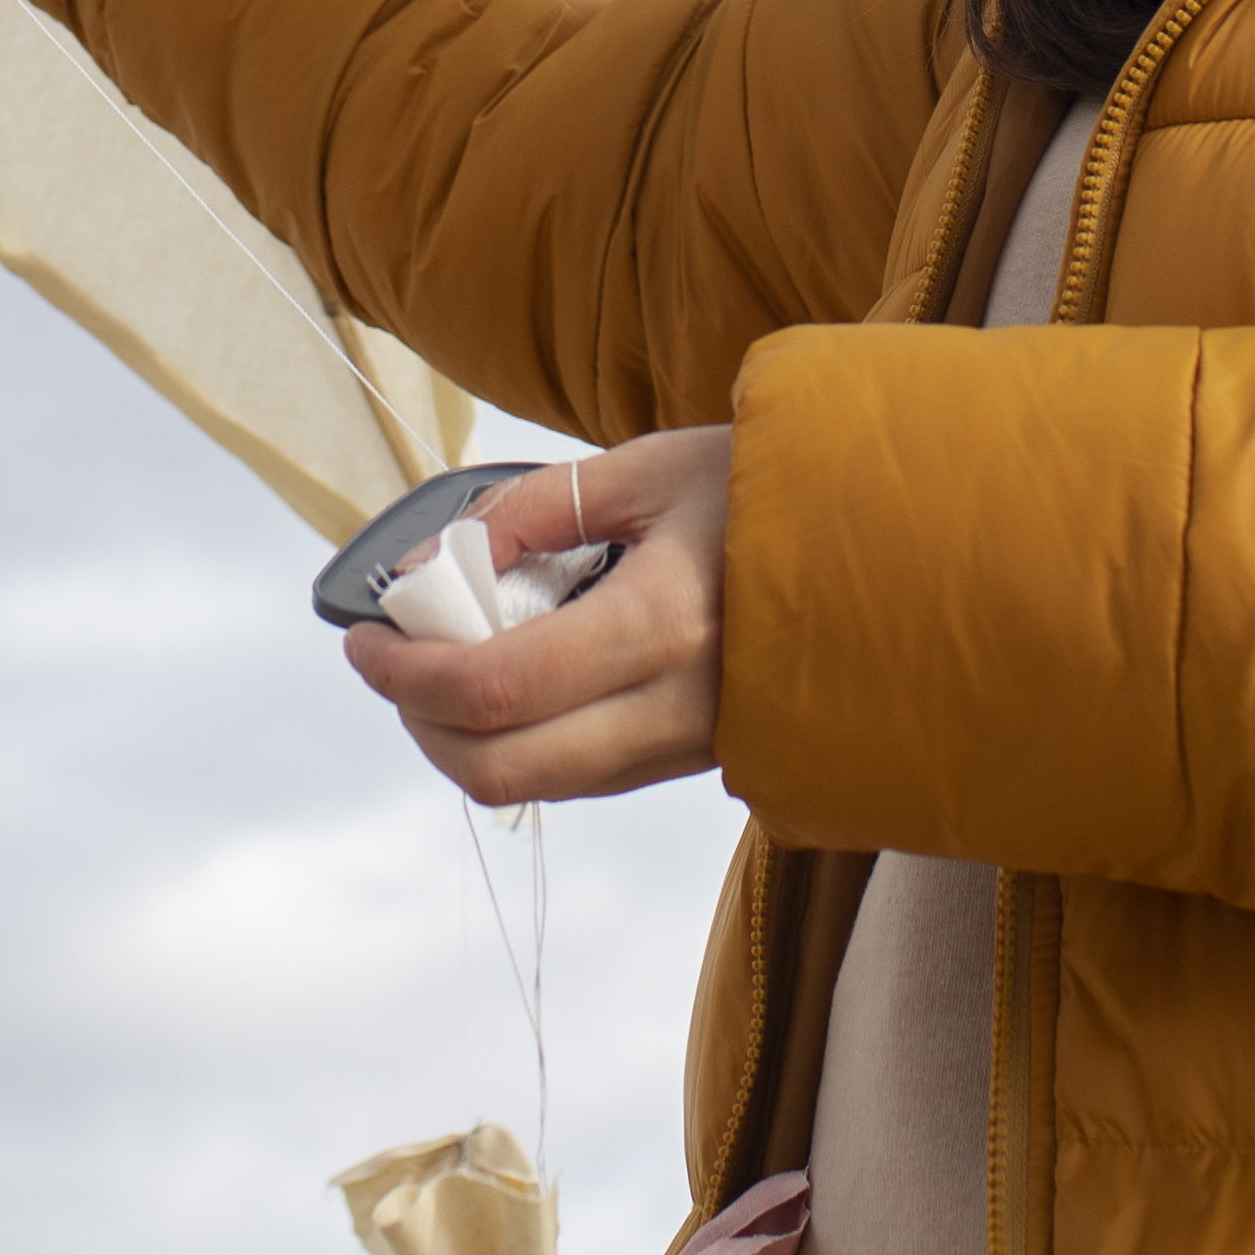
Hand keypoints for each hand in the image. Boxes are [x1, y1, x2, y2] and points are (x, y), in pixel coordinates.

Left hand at [342, 425, 732, 806]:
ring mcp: (695, 750)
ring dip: (465, 740)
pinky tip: (515, 682)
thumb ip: (531, 513)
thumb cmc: (768, 487)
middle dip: (421, 723)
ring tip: (444, 665)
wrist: (890, 543)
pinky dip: (525, 744)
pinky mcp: (701, 763)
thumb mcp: (645, 467)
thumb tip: (434, 564)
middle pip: (502, 770)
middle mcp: (680, 710)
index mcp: (665, 625)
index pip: (496, 688)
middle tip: (391, 663)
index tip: (365, 638)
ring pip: (541, 787)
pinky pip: (587, 778)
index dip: (407, 674)